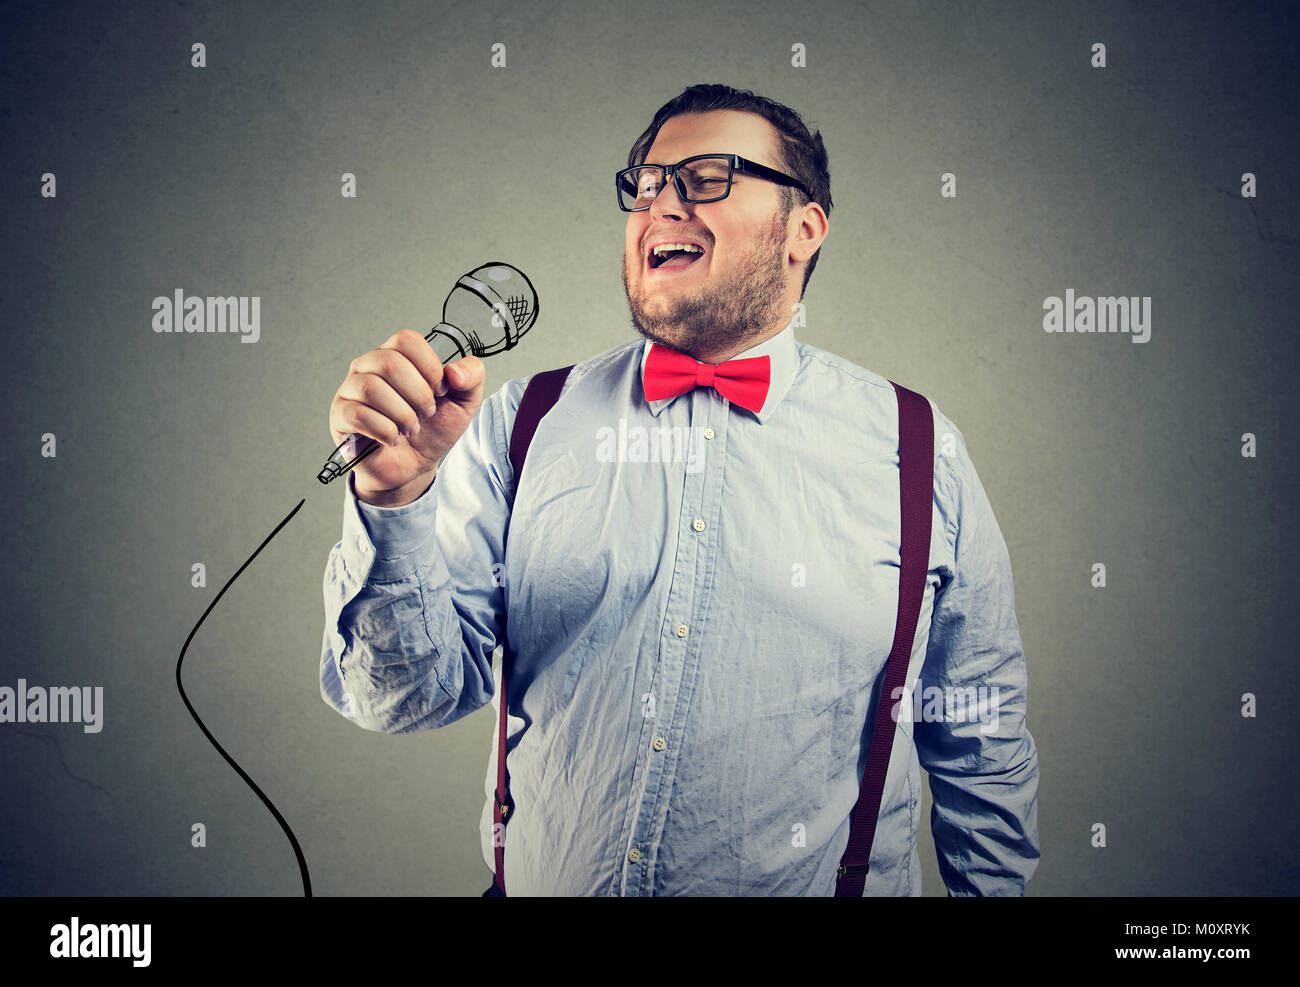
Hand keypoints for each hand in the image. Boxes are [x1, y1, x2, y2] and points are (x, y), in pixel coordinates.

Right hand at [328, 330, 484, 503]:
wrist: (414, 465)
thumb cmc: (433, 430)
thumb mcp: (463, 403)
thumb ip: (471, 377)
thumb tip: (455, 371)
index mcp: (397, 355)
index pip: (406, 340)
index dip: (429, 366)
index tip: (439, 390)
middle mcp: (369, 367)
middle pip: (389, 363)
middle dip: (418, 395)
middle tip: (426, 414)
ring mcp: (351, 390)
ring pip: (371, 388)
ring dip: (401, 415)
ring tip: (410, 428)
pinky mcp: (340, 416)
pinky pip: (357, 414)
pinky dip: (384, 430)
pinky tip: (393, 438)